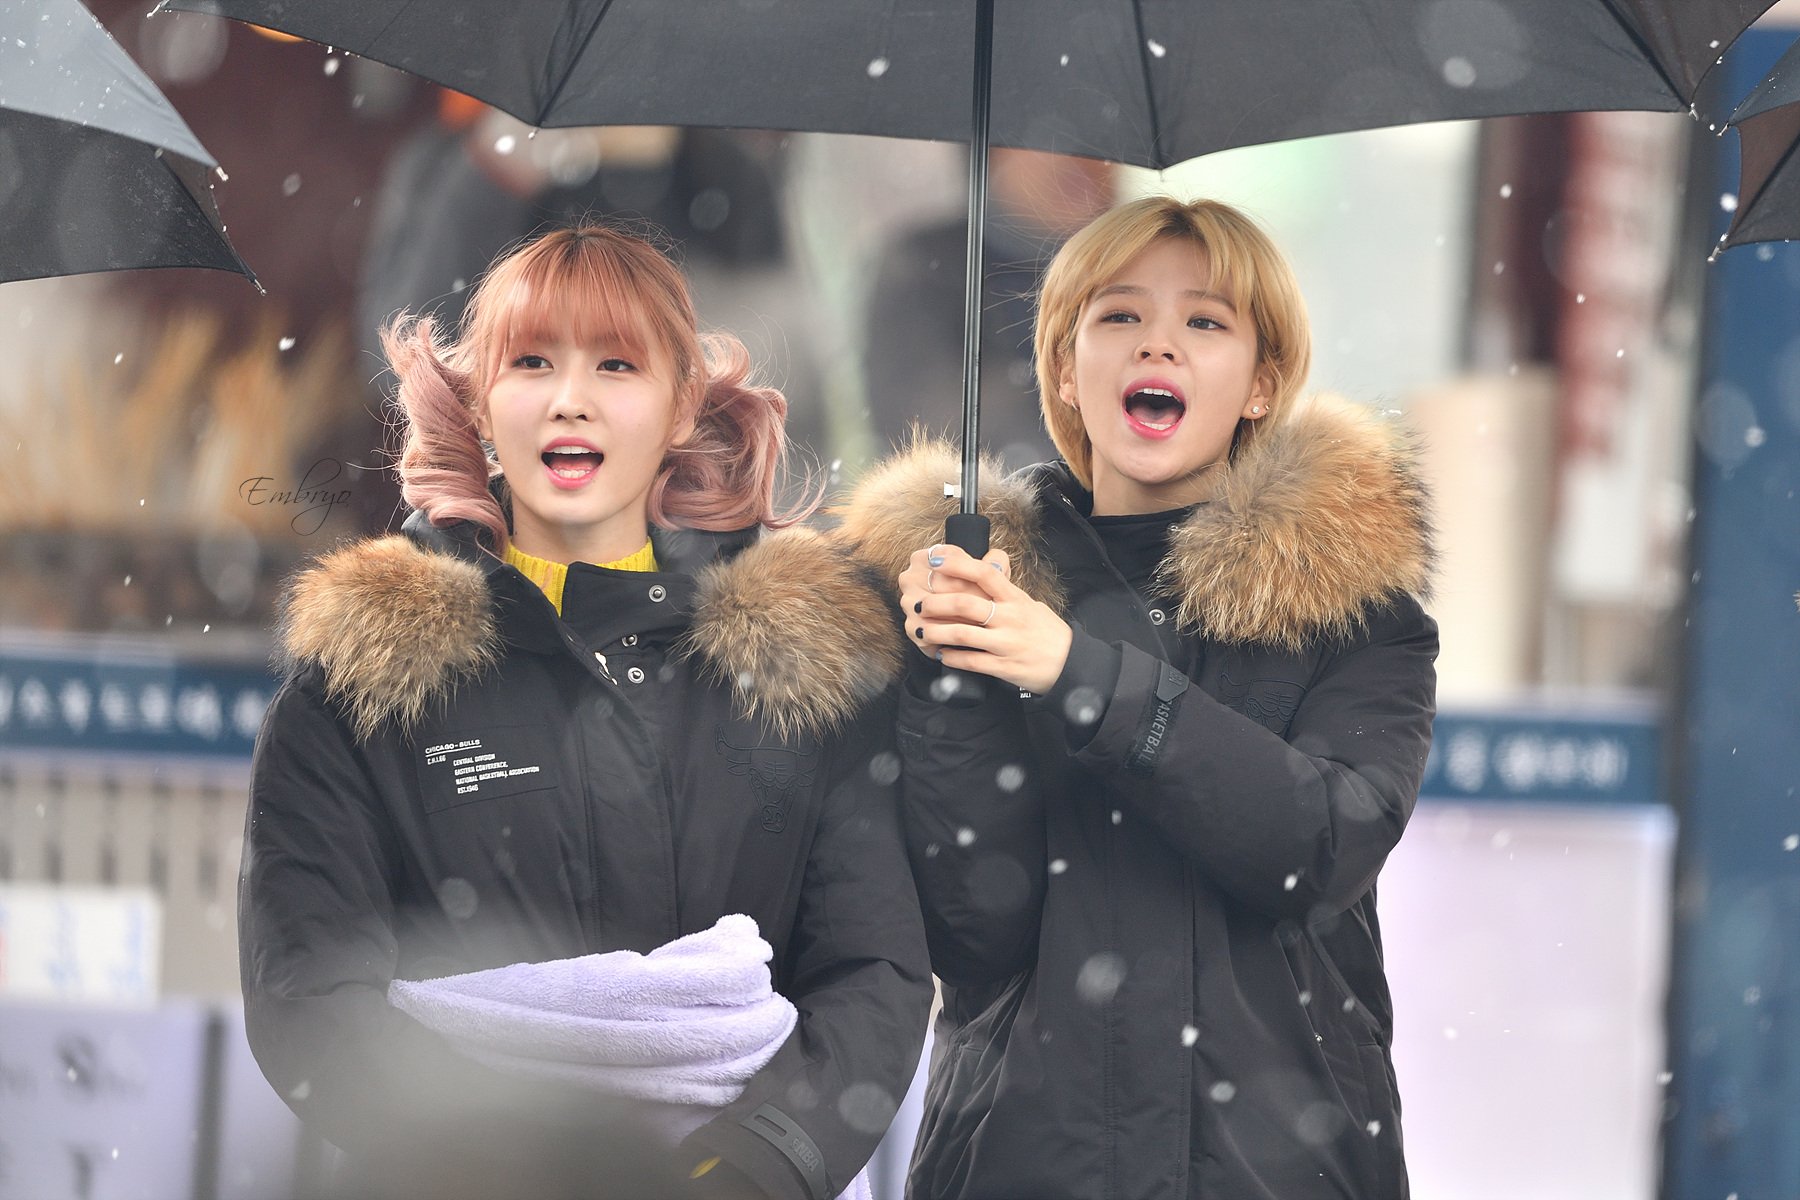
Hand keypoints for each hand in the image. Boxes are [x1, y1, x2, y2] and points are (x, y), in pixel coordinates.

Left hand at [897, 544, 1072, 694]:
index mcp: (1015, 598)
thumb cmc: (1046, 631)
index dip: (957, 563)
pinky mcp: (1003, 667)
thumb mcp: (1029, 604)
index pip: (984, 573)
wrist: (1069, 664)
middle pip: (965, 604)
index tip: (935, 558)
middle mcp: (1009, 618)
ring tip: (921, 630)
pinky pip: (970, 661)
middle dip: (935, 603)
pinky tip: (940, 654)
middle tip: (917, 603)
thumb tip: (985, 566)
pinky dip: (950, 658)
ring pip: (962, 635)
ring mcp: (1005, 643)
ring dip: (935, 632)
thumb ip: (1005, 590)